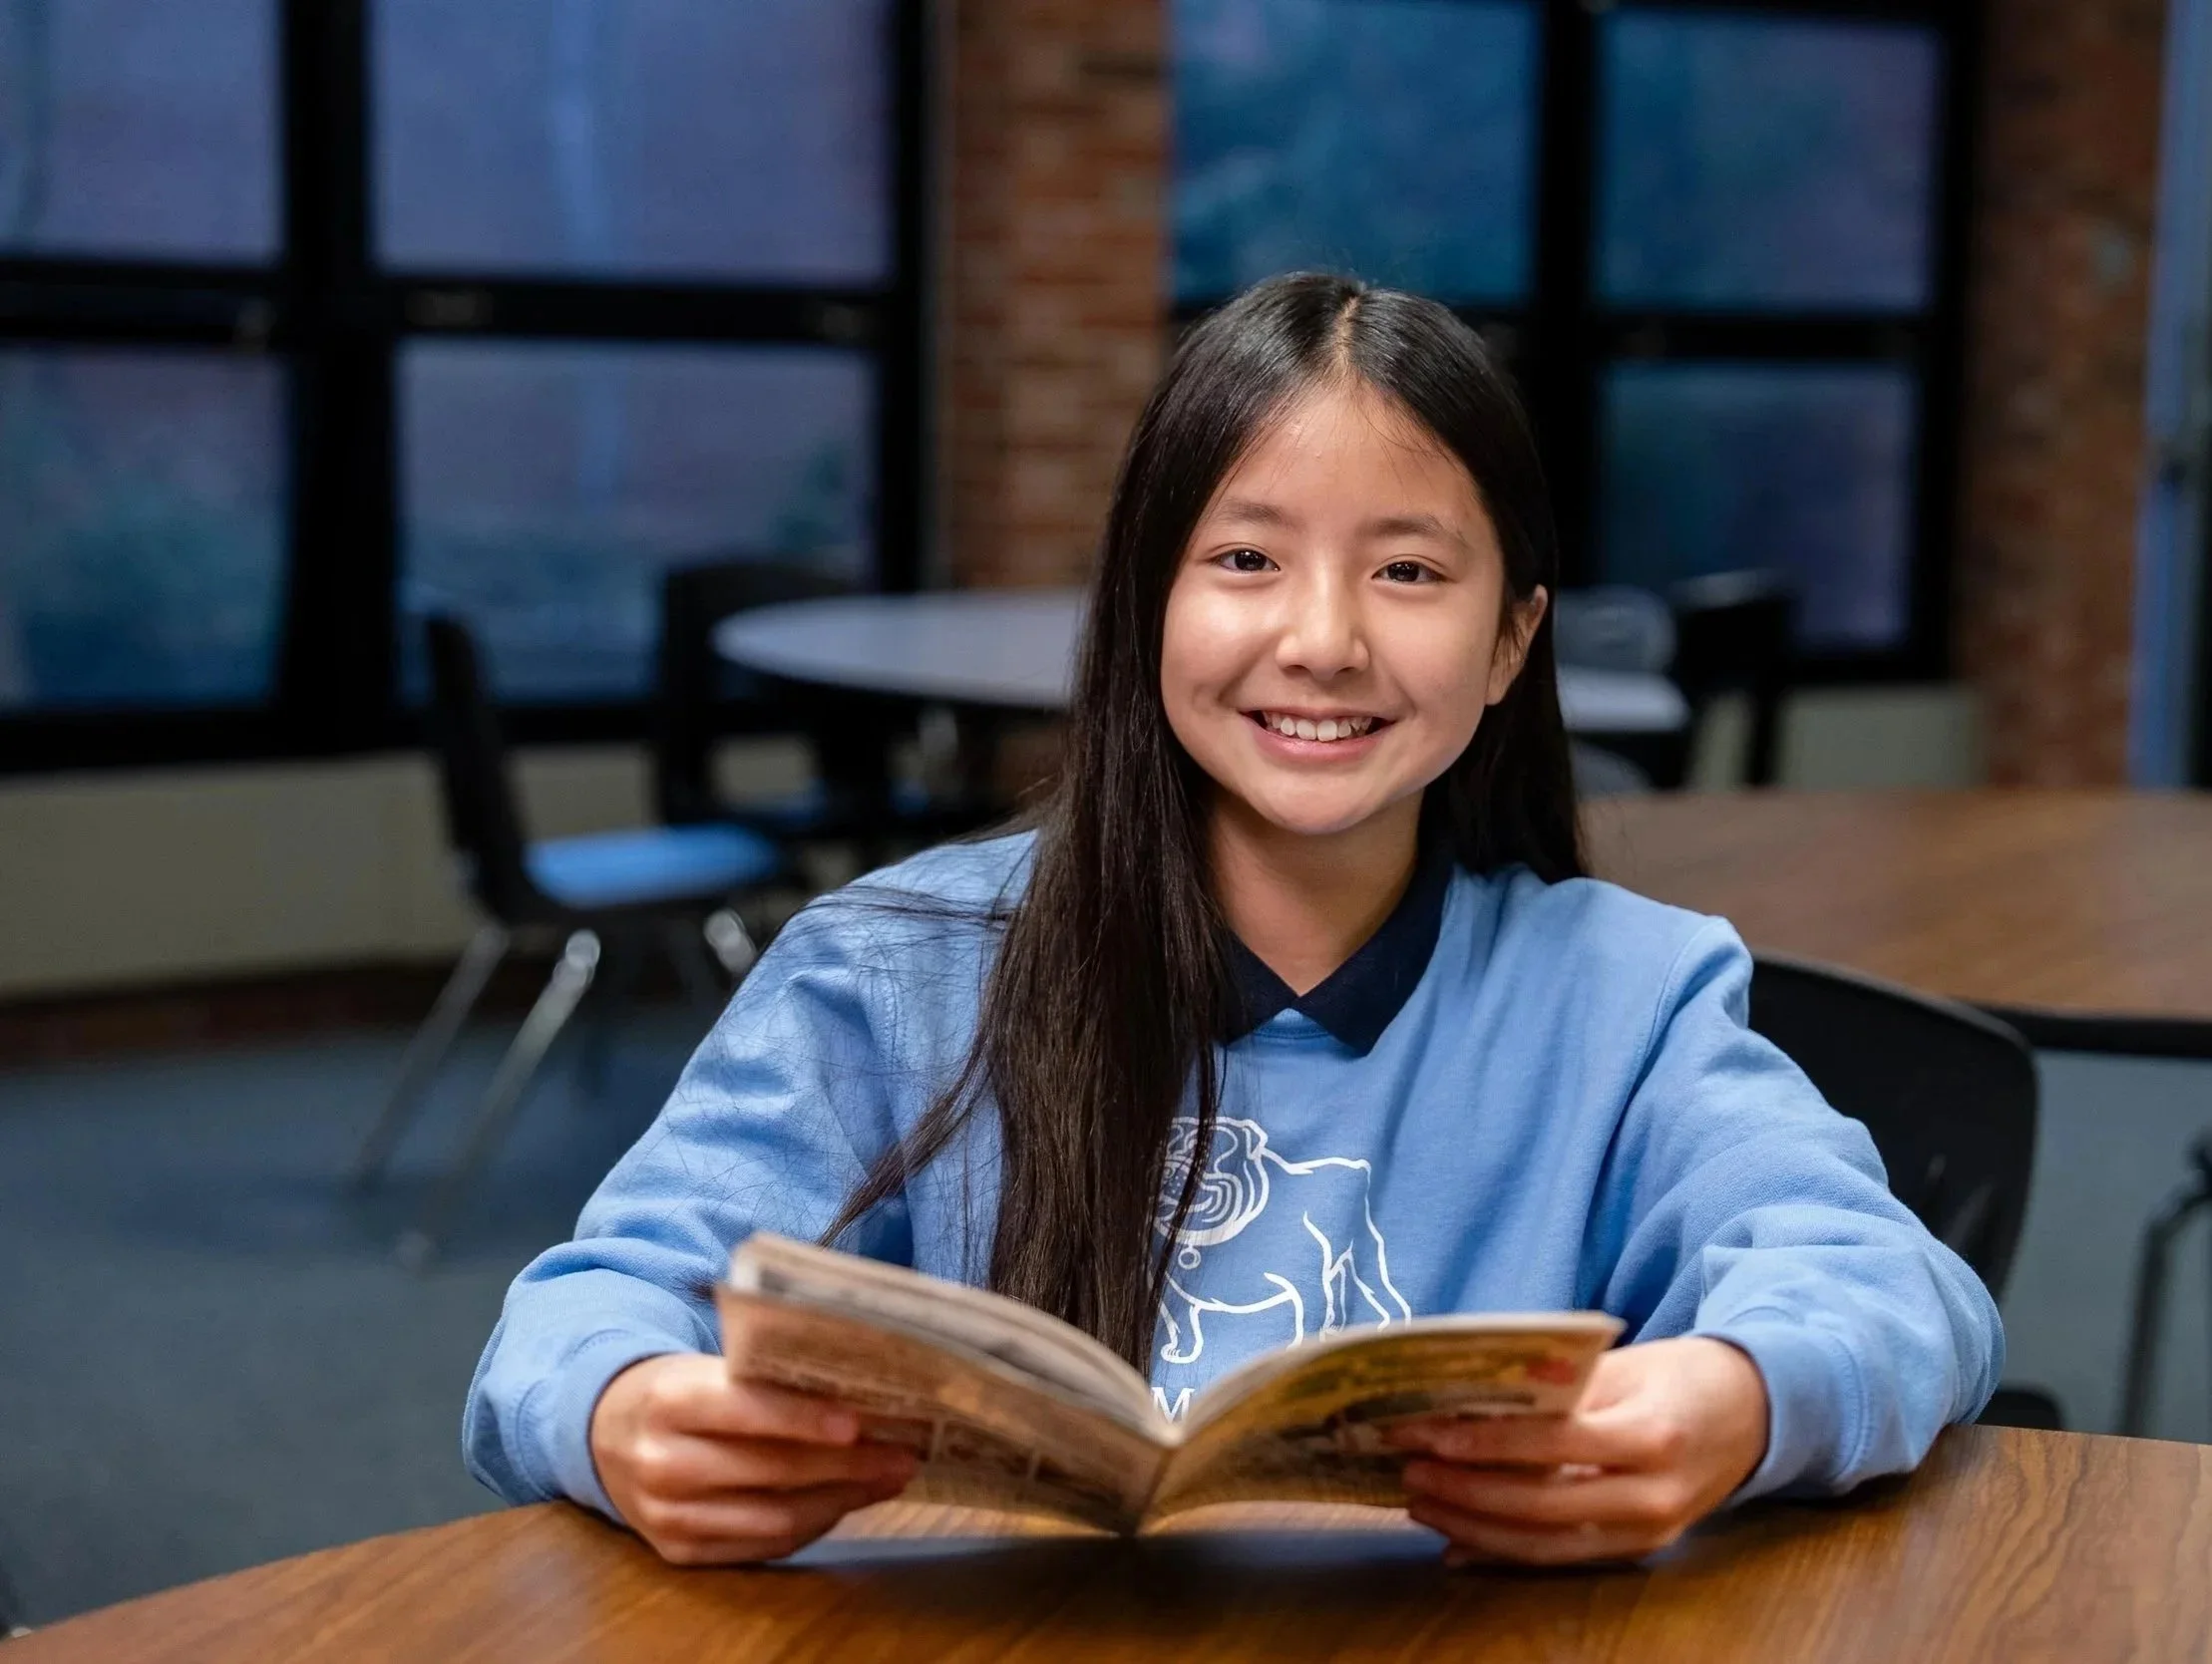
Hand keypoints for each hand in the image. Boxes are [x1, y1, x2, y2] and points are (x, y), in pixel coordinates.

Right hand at [589, 1353, 917, 1564]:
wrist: (604, 1432)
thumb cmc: (679, 1390)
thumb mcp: (707, 1367)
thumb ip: (767, 1380)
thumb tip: (860, 1393)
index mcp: (669, 1399)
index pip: (745, 1411)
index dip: (804, 1419)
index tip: (859, 1423)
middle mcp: (660, 1461)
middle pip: (769, 1470)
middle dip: (845, 1465)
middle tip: (901, 1454)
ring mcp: (666, 1515)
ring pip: (772, 1518)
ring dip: (840, 1500)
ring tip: (886, 1479)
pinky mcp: (676, 1552)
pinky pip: (761, 1547)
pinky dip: (811, 1526)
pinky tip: (845, 1502)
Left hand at [1388, 1336, 1768, 1566]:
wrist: (1754, 1412)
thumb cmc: (1677, 1375)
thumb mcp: (1621, 1363)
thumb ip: (1554, 1387)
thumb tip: (1467, 1402)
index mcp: (1653, 1433)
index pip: (1553, 1444)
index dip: (1482, 1443)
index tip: (1423, 1433)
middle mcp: (1655, 1494)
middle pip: (1542, 1505)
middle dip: (1466, 1491)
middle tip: (1408, 1469)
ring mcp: (1650, 1532)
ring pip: (1548, 1544)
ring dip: (1475, 1528)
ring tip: (1420, 1502)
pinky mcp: (1641, 1550)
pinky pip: (1563, 1558)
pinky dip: (1506, 1553)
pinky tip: (1456, 1543)